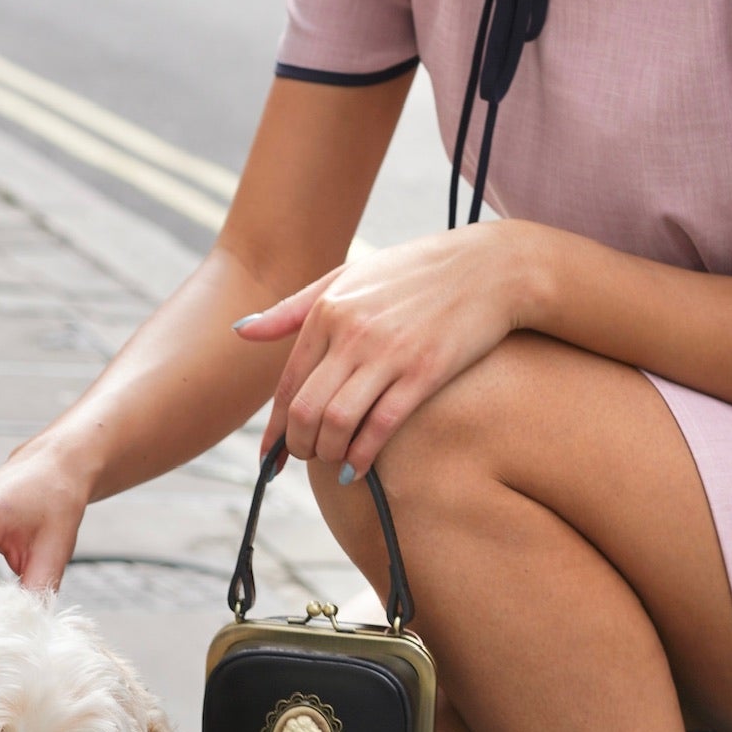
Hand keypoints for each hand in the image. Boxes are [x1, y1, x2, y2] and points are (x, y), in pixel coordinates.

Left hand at [235, 221, 538, 477]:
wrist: (490, 267)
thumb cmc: (415, 272)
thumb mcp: (348, 277)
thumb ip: (292, 309)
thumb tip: (240, 331)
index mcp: (328, 310)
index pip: (288, 384)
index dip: (275, 428)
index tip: (271, 455)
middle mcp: (351, 333)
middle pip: (305, 410)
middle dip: (298, 446)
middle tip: (306, 459)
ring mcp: (389, 353)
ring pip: (337, 422)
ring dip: (328, 454)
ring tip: (333, 461)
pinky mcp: (425, 372)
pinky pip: (381, 425)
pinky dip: (363, 453)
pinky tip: (359, 465)